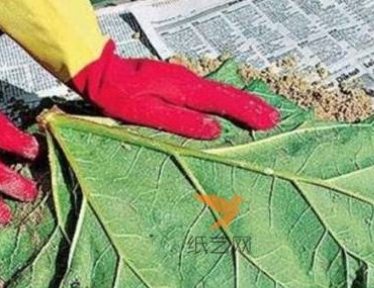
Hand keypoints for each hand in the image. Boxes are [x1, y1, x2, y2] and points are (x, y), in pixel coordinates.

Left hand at [70, 41, 279, 138]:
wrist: (99, 71)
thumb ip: (180, 122)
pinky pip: (210, 92)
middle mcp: (188, 81)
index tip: (268, 122)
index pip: (223, 103)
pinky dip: (227, 100)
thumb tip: (213, 131)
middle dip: (252, 107)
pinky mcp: (178, 82)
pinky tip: (232, 107)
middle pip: (228, 94)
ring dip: (243, 102)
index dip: (247, 113)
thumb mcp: (145, 114)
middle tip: (275, 119)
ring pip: (221, 92)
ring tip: (262, 113)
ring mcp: (184, 79)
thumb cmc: (117, 94)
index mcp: (183, 89)